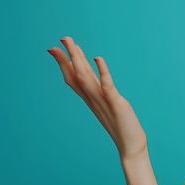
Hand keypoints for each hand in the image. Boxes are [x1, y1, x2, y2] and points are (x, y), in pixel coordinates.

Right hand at [48, 36, 146, 158]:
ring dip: (78, 59)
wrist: (130, 145)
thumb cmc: (122, 126)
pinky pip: (107, 86)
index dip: (63, 63)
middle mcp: (93, 99)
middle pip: (76, 74)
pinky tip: (98, 58)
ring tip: (72, 44)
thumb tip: (98, 85)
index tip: (54, 48)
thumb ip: (101, 94)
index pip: (72, 78)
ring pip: (86, 78)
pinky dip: (102, 72)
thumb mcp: (108, 106)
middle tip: (62, 38)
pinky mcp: (116, 103)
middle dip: (69, 56)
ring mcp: (103, 101)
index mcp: (90, 99)